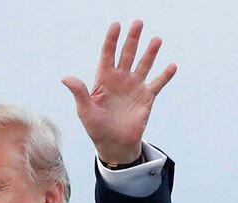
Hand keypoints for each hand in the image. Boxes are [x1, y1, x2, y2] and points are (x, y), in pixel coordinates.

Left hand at [62, 20, 175, 165]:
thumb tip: (65, 77)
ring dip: (150, 52)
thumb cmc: (96, 127)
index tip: (116, 25)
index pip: (107, 54)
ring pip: (143, 65)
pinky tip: (172, 66)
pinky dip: (165, 75)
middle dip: (132, 39)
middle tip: (138, 23)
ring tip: (156, 39)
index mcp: (103, 79)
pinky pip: (157, 84)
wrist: (114, 144)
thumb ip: (79, 92)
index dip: (111, 40)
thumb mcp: (85, 110)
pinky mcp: (147, 98)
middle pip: (127, 54)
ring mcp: (134, 87)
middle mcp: (120, 79)